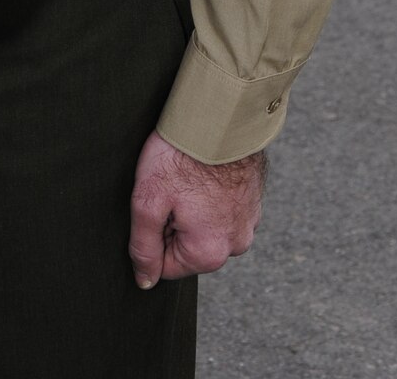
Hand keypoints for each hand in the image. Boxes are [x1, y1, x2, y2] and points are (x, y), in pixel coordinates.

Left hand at [128, 132, 266, 286]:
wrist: (220, 116)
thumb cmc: (181, 157)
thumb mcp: (148, 201)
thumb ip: (143, 247)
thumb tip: (145, 280)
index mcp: (209, 252)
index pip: (166, 265)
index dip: (154, 234)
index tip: (159, 203)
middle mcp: (235, 245)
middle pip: (189, 247)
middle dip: (175, 222)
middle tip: (172, 188)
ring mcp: (249, 222)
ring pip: (207, 228)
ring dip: (194, 209)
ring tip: (189, 177)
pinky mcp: (254, 201)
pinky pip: (224, 210)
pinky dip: (212, 197)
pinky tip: (205, 172)